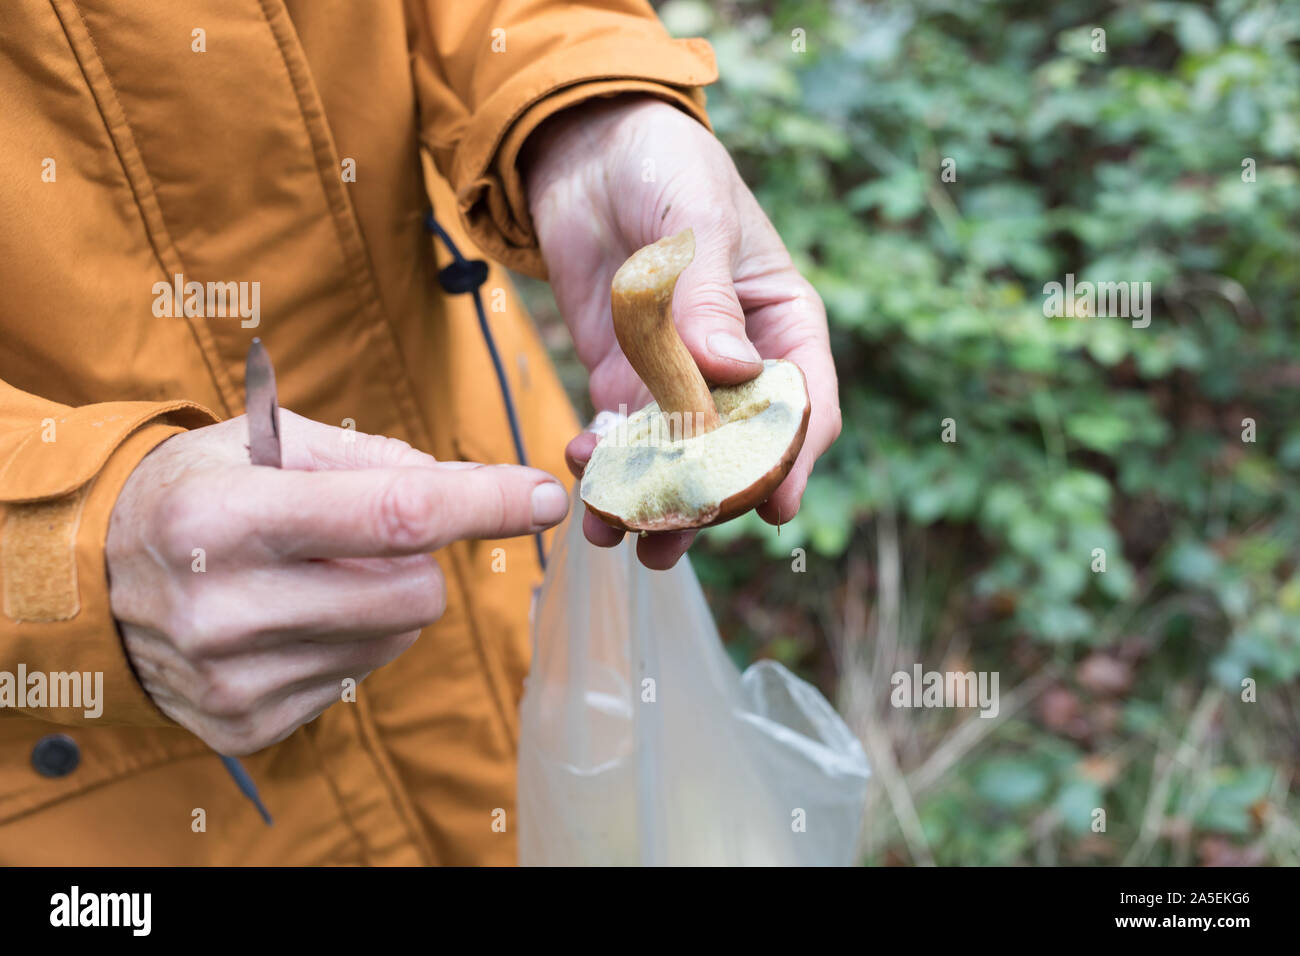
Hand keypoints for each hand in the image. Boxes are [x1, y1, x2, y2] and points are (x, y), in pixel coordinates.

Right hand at [106, 410, 567, 753]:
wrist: (93, 579)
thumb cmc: (194, 492)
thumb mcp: (263, 440)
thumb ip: (369, 456)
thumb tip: (465, 486)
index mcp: (224, 519)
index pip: (392, 516)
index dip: (482, 505)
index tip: (544, 494)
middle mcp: (223, 608)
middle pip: (413, 592)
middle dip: (417, 557)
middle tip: (363, 534)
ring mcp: (233, 679)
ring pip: (397, 637)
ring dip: (384, 599)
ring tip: (315, 573)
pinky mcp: (246, 724)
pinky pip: (361, 675)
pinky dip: (350, 638)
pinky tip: (293, 616)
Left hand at [523, 95, 839, 568]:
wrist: (587, 150)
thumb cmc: (665, 167)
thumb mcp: (695, 223)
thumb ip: (708, 300)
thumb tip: (730, 374)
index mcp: (781, 321)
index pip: (803, 404)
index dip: (793, 460)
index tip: (774, 508)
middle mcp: (737, 361)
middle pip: (736, 448)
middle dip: (708, 498)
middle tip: (673, 538)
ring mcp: (678, 375)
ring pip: (675, 455)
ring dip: (649, 496)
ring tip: (617, 534)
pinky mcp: (623, 376)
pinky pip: (620, 434)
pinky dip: (603, 460)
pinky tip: (582, 471)